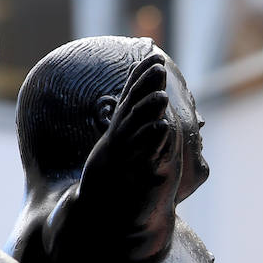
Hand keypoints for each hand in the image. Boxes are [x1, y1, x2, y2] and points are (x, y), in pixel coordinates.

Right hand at [81, 52, 175, 193]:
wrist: (98, 207)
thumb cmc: (117, 171)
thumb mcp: (125, 141)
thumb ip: (136, 116)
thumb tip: (145, 90)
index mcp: (121, 128)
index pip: (131, 96)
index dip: (141, 75)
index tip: (154, 55)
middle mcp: (119, 137)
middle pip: (132, 105)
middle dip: (145, 85)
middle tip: (159, 66)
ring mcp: (123, 154)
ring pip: (135, 127)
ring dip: (148, 110)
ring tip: (163, 96)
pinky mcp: (129, 172)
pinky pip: (142, 154)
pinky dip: (152, 141)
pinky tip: (164, 128)